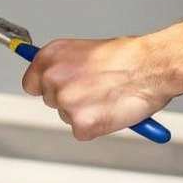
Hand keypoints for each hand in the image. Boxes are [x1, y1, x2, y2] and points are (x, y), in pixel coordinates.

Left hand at [20, 36, 172, 141]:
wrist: (151, 67)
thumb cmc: (128, 56)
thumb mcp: (86, 51)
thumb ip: (68, 66)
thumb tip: (60, 79)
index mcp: (51, 56)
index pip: (31, 82)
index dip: (47, 87)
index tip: (56, 90)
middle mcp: (53, 78)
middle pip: (51, 100)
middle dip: (70, 99)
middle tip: (95, 92)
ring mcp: (66, 103)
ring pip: (67, 116)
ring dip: (85, 113)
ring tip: (109, 97)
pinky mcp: (81, 124)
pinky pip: (82, 132)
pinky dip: (97, 127)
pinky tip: (112, 111)